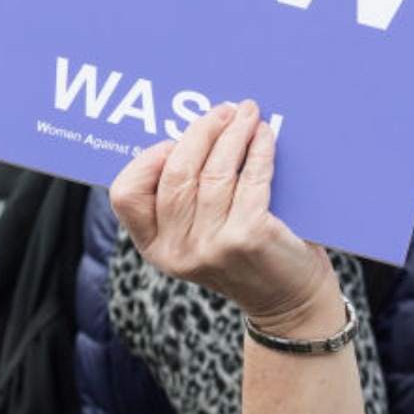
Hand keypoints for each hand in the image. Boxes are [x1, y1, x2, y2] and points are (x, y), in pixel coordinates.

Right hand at [109, 101, 334, 335]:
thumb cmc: (245, 256)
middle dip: (200, 132)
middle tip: (223, 111)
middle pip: (175, 172)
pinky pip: (250, 177)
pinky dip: (259, 149)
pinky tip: (265, 136)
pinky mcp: (247, 237)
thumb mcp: (200, 236)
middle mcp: (176, 250)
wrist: (287, 302)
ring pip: (215, 171)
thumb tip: (195, 130)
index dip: (149, 158)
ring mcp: (211, 246)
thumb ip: (186, 199)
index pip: (126, 194)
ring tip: (249, 114)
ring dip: (233, 133)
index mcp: (154, 247)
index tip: (176, 137)